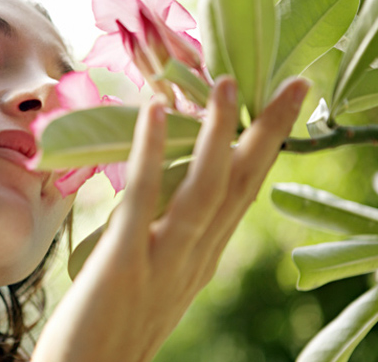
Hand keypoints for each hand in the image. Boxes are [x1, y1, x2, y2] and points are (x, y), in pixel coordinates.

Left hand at [32, 76, 309, 361]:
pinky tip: (154, 112)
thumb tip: (165, 189)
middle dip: (268, 134)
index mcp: (202, 259)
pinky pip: (143, 201)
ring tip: (228, 85)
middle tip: (296, 85)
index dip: (264, 151)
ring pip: (203, 190)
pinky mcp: (125, 264)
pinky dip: (151, 153)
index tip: (281, 111)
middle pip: (240, 187)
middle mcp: (195, 259)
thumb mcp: (156, 278)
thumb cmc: (115, 326)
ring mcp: (164, 262)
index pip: (242, 196)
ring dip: (218, 134)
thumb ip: (168, 236)